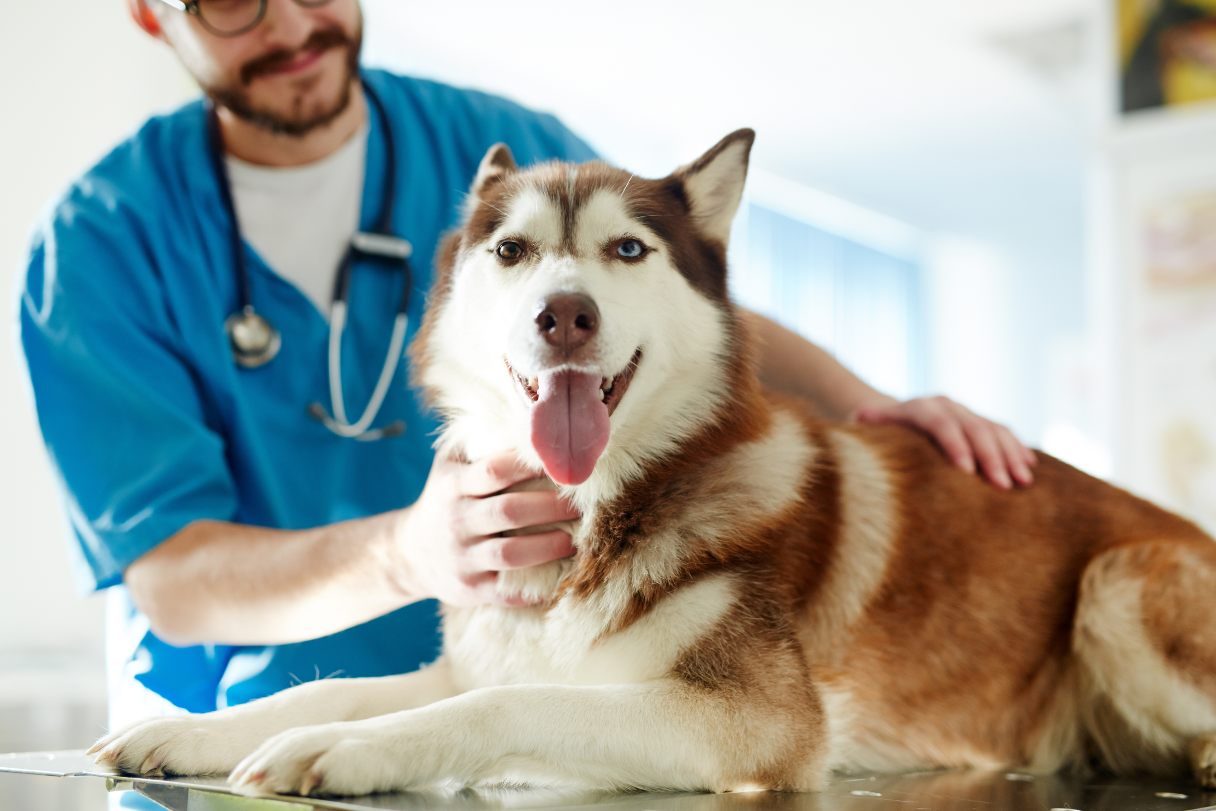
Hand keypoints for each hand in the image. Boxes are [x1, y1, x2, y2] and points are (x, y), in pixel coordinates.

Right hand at [396, 452, 579, 606]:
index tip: (563, 462)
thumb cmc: (445, 499)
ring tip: (575, 540)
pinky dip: (535, 590)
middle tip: (582, 503)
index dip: (530, 465)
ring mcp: (462, 558)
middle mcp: (456, 521)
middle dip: (551, 506)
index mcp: (453, 485)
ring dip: (548, 547)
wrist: (408, 554)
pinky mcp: (470, 590)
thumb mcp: (449, 466)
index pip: (494, 470)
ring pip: (510, 554)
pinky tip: (562, 579)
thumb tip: (525, 412)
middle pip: (508, 511)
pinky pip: (506, 592)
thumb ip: (478, 441)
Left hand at [852, 395, 1035, 489]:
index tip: (966, 472)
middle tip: (1002, 486)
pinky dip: (1017, 449)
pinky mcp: (978, 421)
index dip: (955, 445)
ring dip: (1011, 455)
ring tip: (1022, 482)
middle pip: (973, 428)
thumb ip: (866, 425)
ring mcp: (965, 411)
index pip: (941, 424)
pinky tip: (1029, 468)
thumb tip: (861, 418)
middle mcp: (946, 405)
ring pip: (994, 429)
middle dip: (990, 457)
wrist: (890, 416)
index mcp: (919, 407)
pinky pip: (1003, 432)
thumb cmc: (874, 433)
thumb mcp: (866, 428)